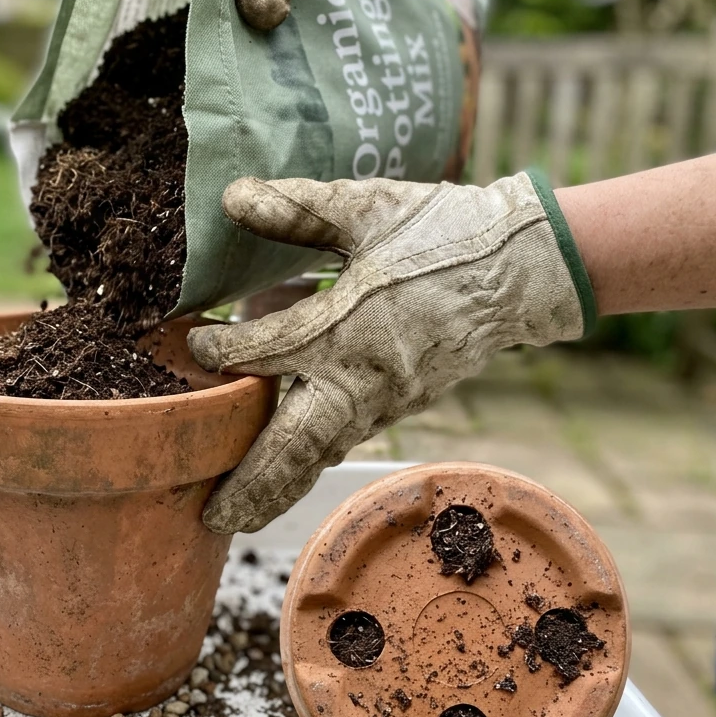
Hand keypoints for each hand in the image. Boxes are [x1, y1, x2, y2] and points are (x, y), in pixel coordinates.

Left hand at [187, 172, 594, 533]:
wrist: (521, 269)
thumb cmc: (443, 233)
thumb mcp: (367, 209)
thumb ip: (298, 209)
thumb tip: (232, 197)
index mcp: (350, 325)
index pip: (270, 350)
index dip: (225, 350)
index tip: (194, 344)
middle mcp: (363, 376)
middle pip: (296, 443)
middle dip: (252, 482)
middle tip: (212, 519)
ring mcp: (384, 400)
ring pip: (320, 454)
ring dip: (278, 488)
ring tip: (235, 518)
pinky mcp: (399, 406)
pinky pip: (343, 440)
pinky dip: (309, 464)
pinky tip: (282, 476)